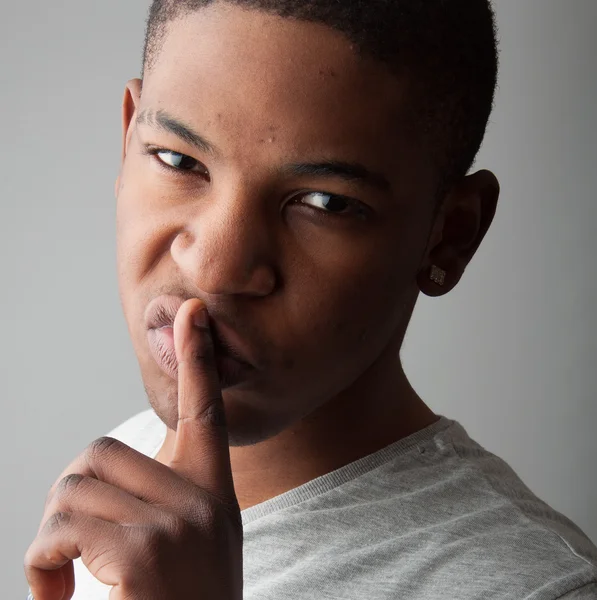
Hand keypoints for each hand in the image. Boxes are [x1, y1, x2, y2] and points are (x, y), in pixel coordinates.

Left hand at [24, 300, 242, 599]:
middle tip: (69, 556)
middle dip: (67, 504)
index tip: (191, 310)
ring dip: (50, 539)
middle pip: (97, 457)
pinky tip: (59, 599)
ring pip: (73, 489)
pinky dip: (42, 564)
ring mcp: (175, 522)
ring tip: (65, 585)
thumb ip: (164, 497)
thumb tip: (100, 475)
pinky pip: (64, 528)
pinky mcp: (143, 550)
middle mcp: (200, 498)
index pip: (206, 409)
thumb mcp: (193, 545)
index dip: (200, 358)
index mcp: (211, 491)